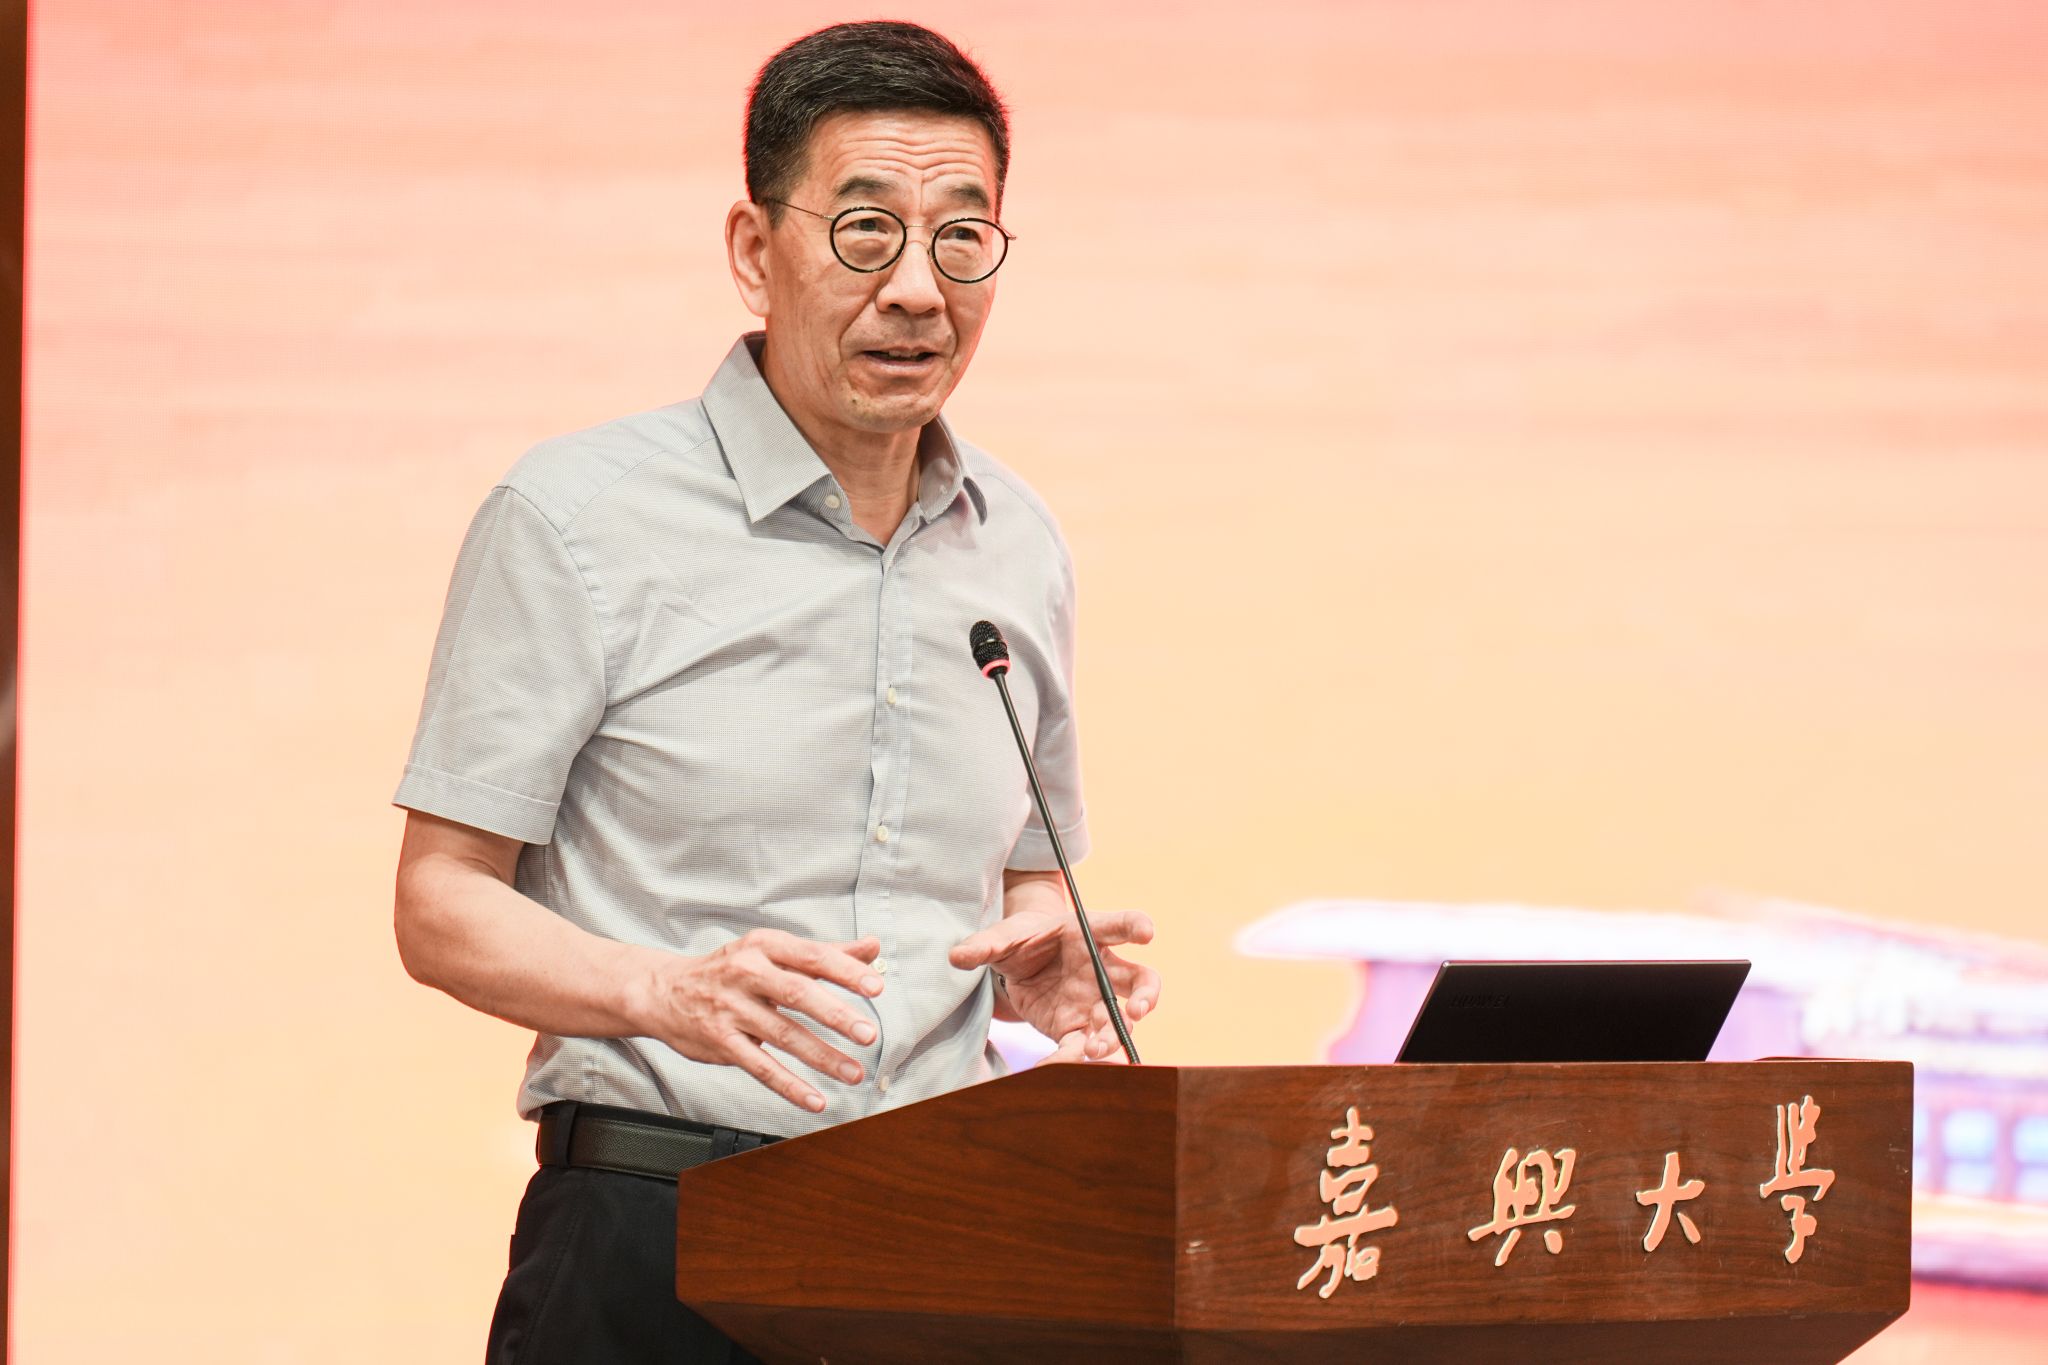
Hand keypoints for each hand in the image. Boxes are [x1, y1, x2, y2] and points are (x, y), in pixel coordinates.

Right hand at [627, 929, 883, 1112]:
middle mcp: (746, 973)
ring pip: (782, 1035)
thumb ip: (824, 952)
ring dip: (821, 1056)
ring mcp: (731, 1009)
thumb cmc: (729, 969)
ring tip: (854, 1071)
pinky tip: (815, 1099)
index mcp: (765, 946)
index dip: (846, 971)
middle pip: (798, 994)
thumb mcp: (772, 951)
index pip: (812, 957)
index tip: (877, 986)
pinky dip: (789, 1086)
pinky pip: (759, 1067)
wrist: (664, 991)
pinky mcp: (720, 1041)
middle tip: (869, 1033)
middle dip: (836, 1015)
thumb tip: (873, 948)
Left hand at [950, 905, 1158, 1062]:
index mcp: (1090, 932)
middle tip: (1137, 1009)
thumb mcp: (1003, 935)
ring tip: (1096, 1049)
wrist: (1018, 962)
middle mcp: (1103, 968)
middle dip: (1145, 995)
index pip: (1121, 924)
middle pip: (1141, 980)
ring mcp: (1095, 1000)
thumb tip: (956, 956)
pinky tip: (1058, 1066)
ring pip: (1119, 1019)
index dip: (1137, 926)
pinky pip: (1082, 1044)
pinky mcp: (1077, 1026)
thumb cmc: (1021, 938)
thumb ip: (985, 944)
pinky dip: (1074, 1057)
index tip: (1146, 932)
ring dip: (1114, 1035)